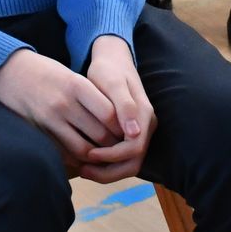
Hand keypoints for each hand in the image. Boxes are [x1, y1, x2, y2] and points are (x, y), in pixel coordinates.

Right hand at [0, 49, 120, 166]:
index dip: (122, 126)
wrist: (9, 72)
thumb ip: (92, 96)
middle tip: (121, 148)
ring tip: (104, 155)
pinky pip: (64, 153)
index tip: (127, 131)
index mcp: (76, 85)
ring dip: (97, 156)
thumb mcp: (71, 76)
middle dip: (114, 145)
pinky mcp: (39, 131)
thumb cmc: (46, 73)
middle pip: (100, 134)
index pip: (110, 113)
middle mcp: (64, 103)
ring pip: (83, 149)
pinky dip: (77, 159)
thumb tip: (118, 120)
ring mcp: (50, 119)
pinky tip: (83, 158)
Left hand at [78, 35, 155, 183]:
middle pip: (134, 161)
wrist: (112, 60)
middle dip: (109, 171)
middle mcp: (146, 126)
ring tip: (83, 169)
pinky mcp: (132, 133)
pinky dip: (107, 164)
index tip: (89, 154)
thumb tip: (135, 133)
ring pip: (130, 163)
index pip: (134, 148)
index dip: (112, 156)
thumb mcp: (112, 83)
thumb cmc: (108, 70)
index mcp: (144, 115)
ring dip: (108, 171)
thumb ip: (124, 106)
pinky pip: (123, 157)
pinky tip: (88, 161)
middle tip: (83, 171)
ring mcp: (141, 130)